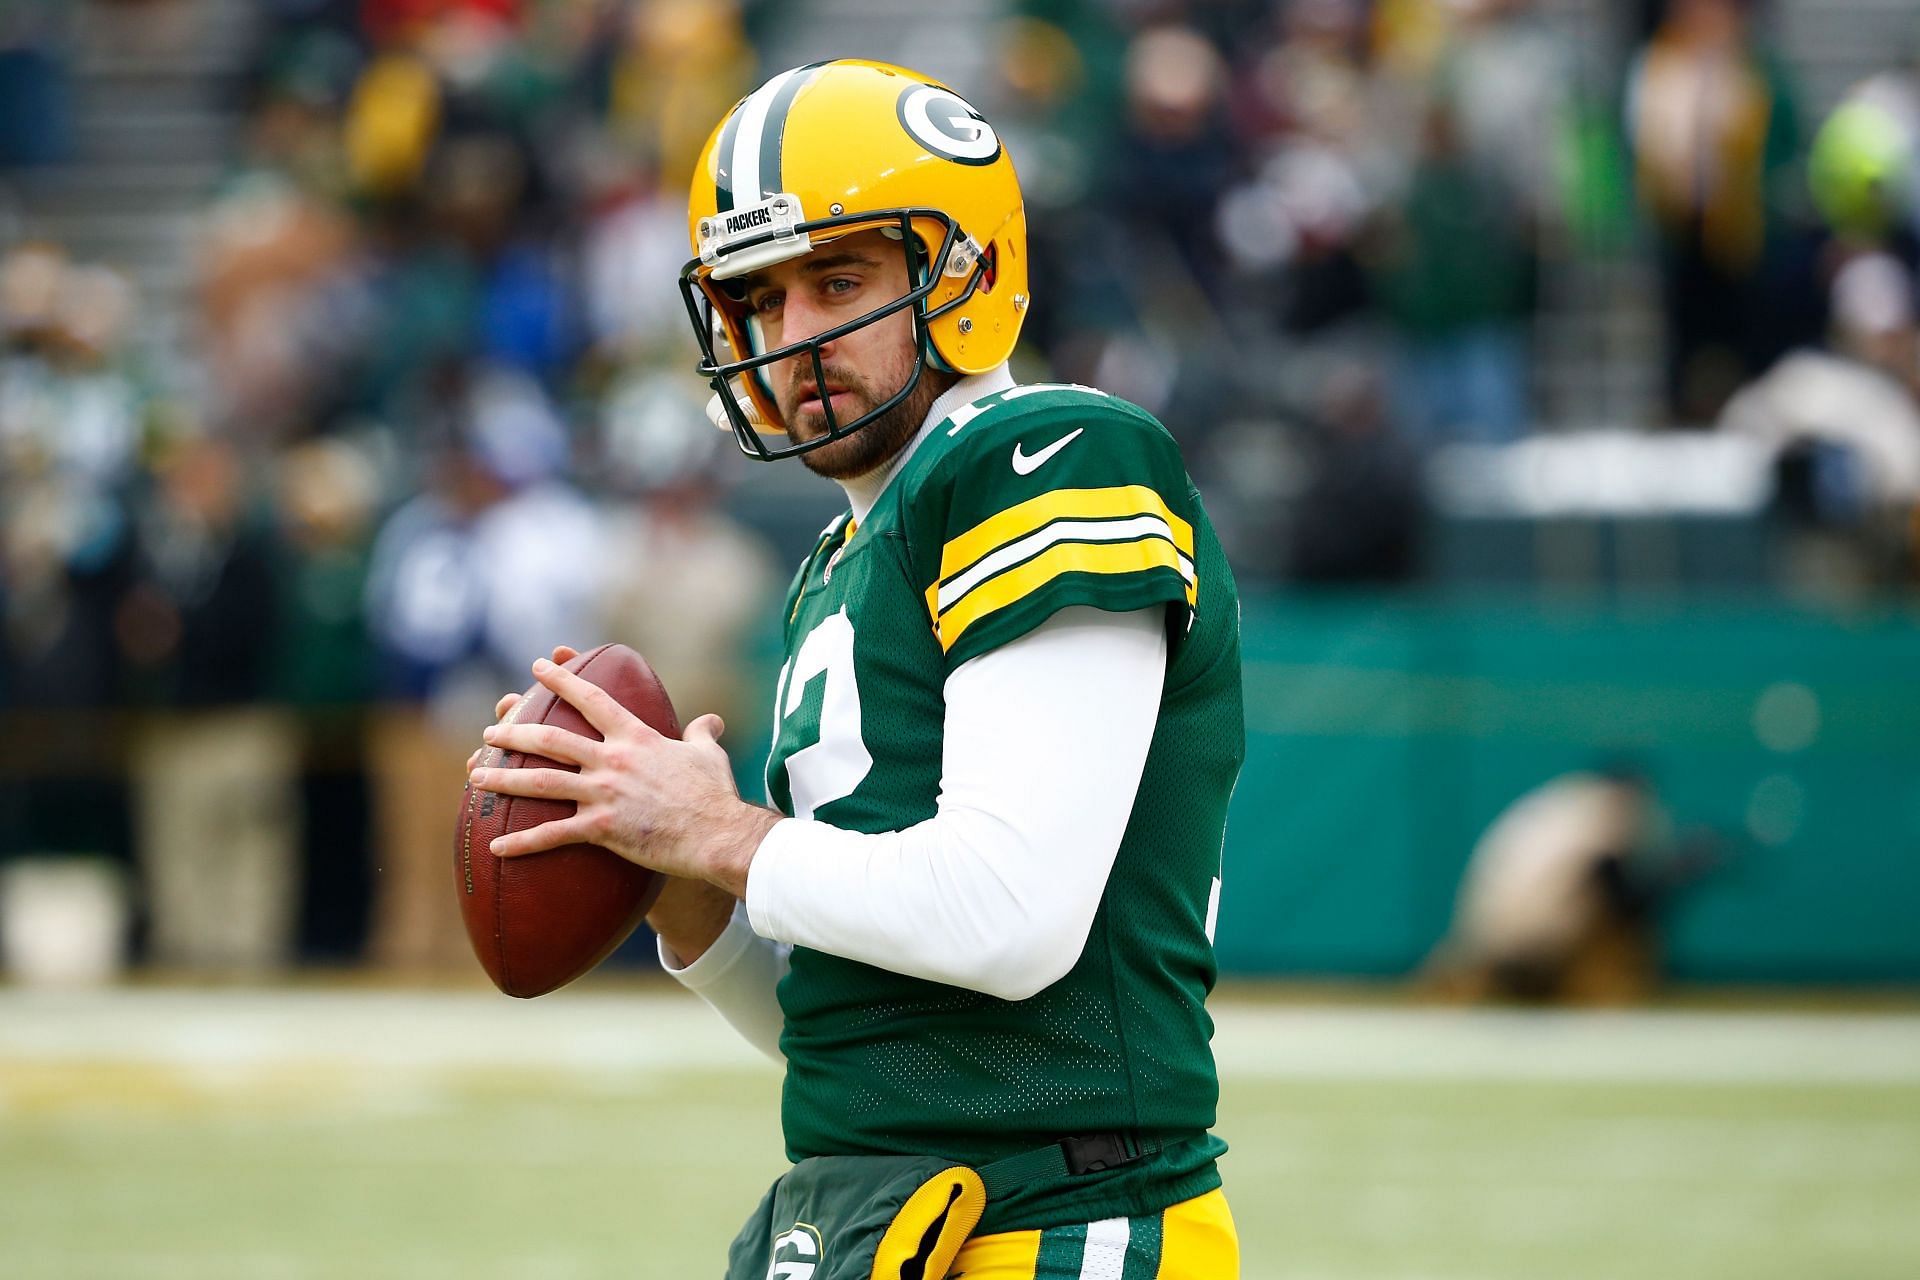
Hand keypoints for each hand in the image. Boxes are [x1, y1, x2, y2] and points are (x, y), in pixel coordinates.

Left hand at [467, 656, 780, 896]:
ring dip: (504, 779)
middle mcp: (613, 761)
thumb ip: (702, 734)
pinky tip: (495, 847)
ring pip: (541, 783)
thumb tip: (711, 721)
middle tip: (490, 731)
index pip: (591, 700)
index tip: (539, 666)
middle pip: (551, 741)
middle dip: (514, 733)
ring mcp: (604, 794)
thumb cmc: (716, 795)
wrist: (718, 834)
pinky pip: (553, 835)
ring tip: (476, 776)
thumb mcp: (710, 756)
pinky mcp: (602, 828)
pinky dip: (522, 843)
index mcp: (636, 738)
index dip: (562, 680)